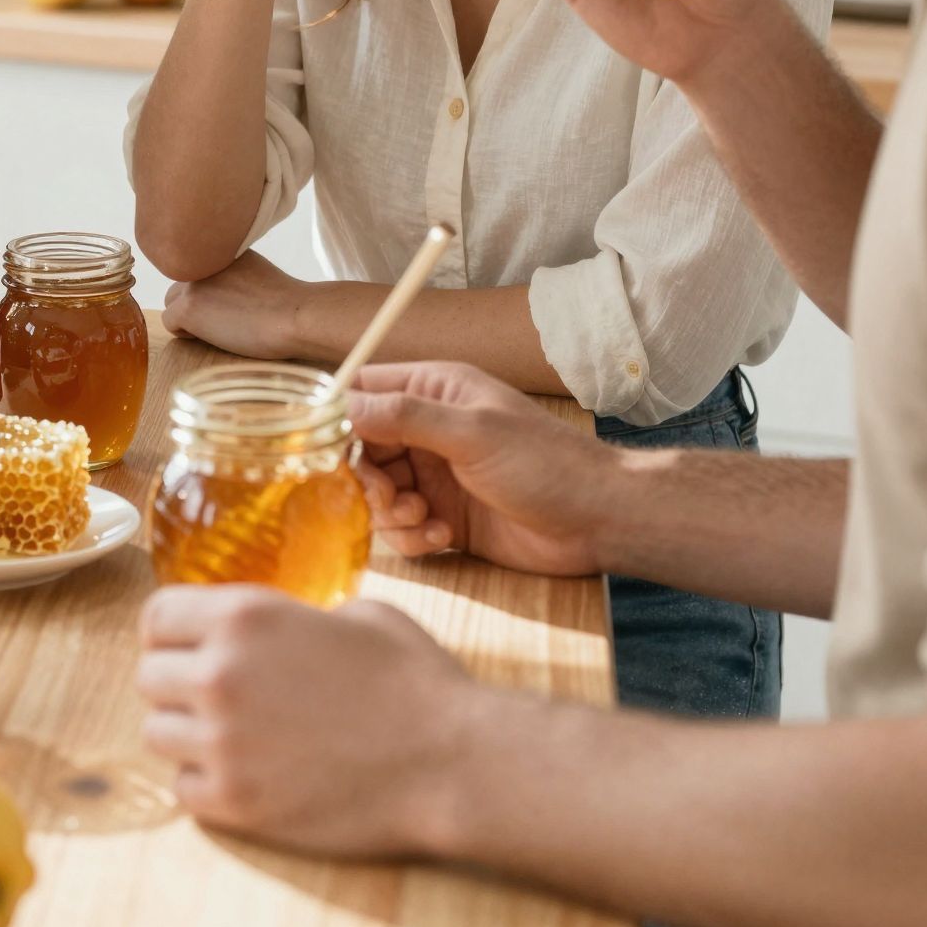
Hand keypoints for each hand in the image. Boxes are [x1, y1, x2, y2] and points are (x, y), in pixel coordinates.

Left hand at [138, 585, 473, 855]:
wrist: (450, 760)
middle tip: (215, 695)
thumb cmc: (413, 680)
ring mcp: (223, 744)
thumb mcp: (354, 614)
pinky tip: (246, 774)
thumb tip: (276, 631)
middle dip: (177, 683)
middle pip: (148, 677)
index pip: (156, 615)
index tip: (187, 643)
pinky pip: (184, 790)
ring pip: (157, 734)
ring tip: (231, 736)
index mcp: (244, 617)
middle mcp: (219, 676)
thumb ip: (293, 619)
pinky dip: (205, 784)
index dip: (172, 630)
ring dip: (187, 734)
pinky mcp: (238, 804)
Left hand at [162, 252, 308, 358]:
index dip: (210, 291)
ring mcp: (194, 282)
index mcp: (222, 247)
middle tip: (223, 318)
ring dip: (189, 316)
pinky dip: (185, 333)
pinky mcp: (188, 306)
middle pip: (180, 283)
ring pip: (171, 301)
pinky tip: (212, 335)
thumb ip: (233, 273)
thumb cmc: (288, 305)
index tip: (230, 303)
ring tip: (219, 327)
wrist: (294, 316)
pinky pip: (169, 322)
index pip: (198, 268)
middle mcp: (203, 258)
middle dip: (195, 302)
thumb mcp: (257, 272)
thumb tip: (219, 291)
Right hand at [350, 360, 613, 575]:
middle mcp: (428, 431)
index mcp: (434, 392)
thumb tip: (344, 406)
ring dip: (390, 512)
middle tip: (391, 497)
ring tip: (424, 519)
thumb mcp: (472, 432)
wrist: (597, 521)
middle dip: (367, 477)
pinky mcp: (443, 518)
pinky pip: (401, 528)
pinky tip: (441, 537)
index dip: (342, 416)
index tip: (329, 448)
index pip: (365, 390)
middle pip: (362, 449)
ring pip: (378, 493)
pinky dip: (410, 536)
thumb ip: (405, 416)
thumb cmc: (545, 463)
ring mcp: (435, 476)